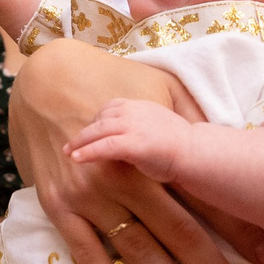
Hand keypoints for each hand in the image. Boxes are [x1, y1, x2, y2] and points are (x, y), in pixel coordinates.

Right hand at [11, 43, 263, 263]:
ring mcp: (88, 196)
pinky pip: (86, 254)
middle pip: (178, 232)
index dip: (239, 228)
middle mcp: (123, 177)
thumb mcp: (160, 87)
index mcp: (152, 148)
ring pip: (137, 250)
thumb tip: (231, 144)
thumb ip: (192, 119)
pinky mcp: (59, 209)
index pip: (205, 196)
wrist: (43, 78)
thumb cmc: (109, 80)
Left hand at [66, 98, 198, 182]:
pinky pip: (105, 145)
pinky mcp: (135, 143)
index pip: (109, 108)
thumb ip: (137, 128)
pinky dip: (88, 151)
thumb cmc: (178, 146)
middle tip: (68, 145)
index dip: (96, 121)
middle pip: (100, 118)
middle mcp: (134, 111)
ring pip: (99, 130)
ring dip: (80, 142)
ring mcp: (134, 126)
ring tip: (68, 152)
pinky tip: (77, 159)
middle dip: (83, 132)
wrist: (196, 154)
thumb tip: (122, 138)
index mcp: (139, 105)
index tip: (87, 133)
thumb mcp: (154, 128)